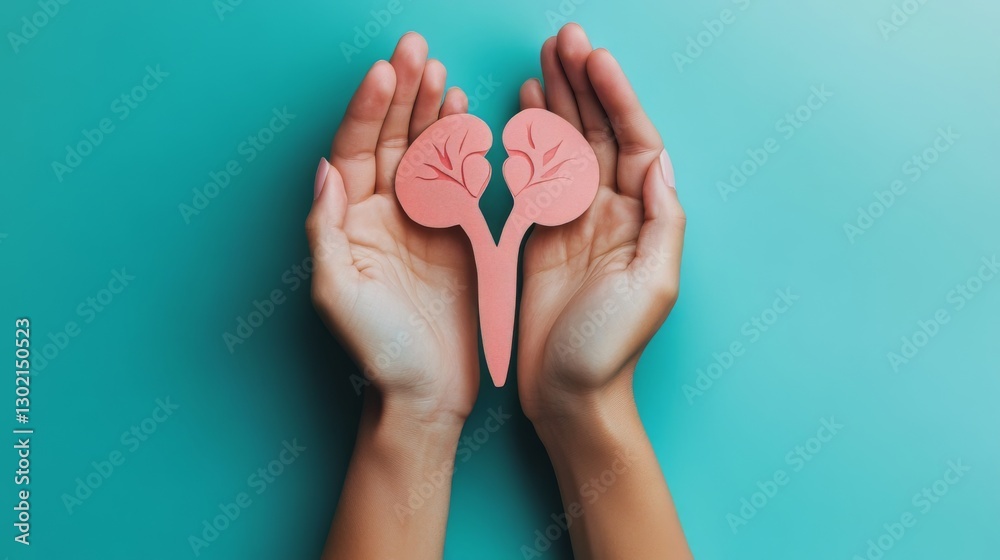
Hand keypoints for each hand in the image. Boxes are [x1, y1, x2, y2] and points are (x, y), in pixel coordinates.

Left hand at [307, 32, 478, 424]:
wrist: (427, 394)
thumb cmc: (379, 352)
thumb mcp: (338, 294)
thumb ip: (327, 230)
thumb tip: (324, 169)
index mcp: (351, 223)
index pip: (356, 151)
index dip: (369, 109)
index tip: (386, 71)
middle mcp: (383, 215)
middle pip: (390, 140)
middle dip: (402, 94)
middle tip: (417, 50)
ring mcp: (420, 223)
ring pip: (425, 154)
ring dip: (432, 113)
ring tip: (443, 76)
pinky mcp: (455, 237)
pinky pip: (458, 183)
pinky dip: (464, 150)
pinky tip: (468, 121)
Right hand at [516, 24, 685, 421]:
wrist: (568, 395)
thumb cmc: (609, 349)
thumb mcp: (652, 287)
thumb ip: (661, 222)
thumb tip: (661, 162)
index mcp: (640, 218)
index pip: (634, 141)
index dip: (616, 97)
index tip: (593, 58)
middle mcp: (610, 211)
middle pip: (601, 131)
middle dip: (584, 83)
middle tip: (563, 37)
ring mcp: (574, 220)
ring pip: (568, 146)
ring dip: (560, 100)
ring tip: (543, 58)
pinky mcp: (541, 235)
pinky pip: (538, 175)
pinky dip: (532, 139)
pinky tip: (525, 109)